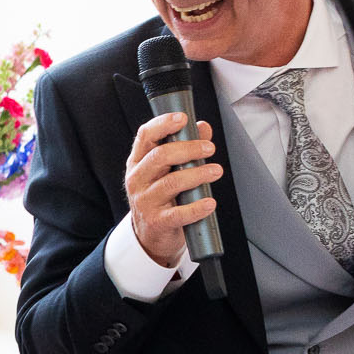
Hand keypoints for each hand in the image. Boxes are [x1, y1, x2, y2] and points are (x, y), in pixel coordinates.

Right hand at [124, 112, 220, 266]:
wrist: (149, 235)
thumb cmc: (161, 198)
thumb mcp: (166, 171)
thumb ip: (184, 147)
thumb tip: (202, 127)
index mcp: (138, 162)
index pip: (145, 137)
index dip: (163, 124)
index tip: (183, 118)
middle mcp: (137, 180)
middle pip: (160, 156)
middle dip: (188, 149)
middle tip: (209, 148)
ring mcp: (145, 201)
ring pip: (171, 183)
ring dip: (198, 174)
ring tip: (215, 171)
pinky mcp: (157, 221)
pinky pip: (178, 214)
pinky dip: (197, 208)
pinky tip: (209, 203)